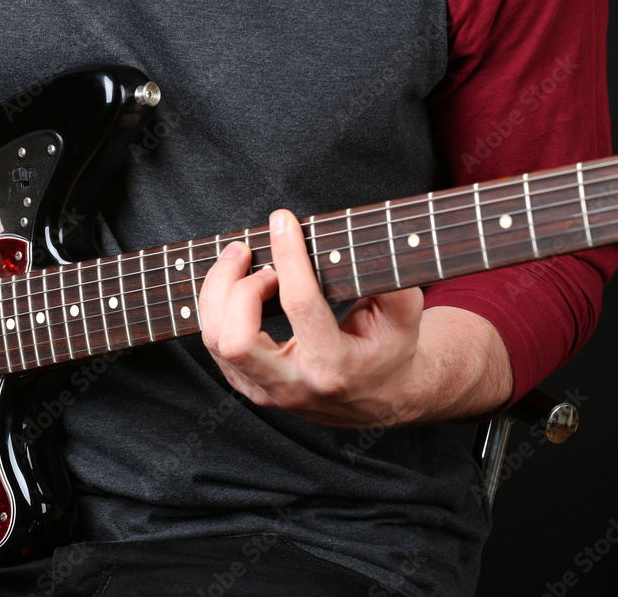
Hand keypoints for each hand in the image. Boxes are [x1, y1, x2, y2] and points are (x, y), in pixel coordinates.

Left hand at [199, 210, 511, 426]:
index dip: (289, 257)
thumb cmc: (390, 348)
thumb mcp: (403, 316)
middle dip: (236, 287)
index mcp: (335, 367)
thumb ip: (390, 280)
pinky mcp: (248, 387)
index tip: (283, 221)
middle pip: (236, 340)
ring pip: (216, 342)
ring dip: (219, 292)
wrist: (381, 398)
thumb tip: (362, 242)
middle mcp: (293, 386)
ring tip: (242, 262)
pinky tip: (235, 284)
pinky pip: (214, 344)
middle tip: (252, 256)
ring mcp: (265, 391)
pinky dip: (217, 308)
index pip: (300, 305)